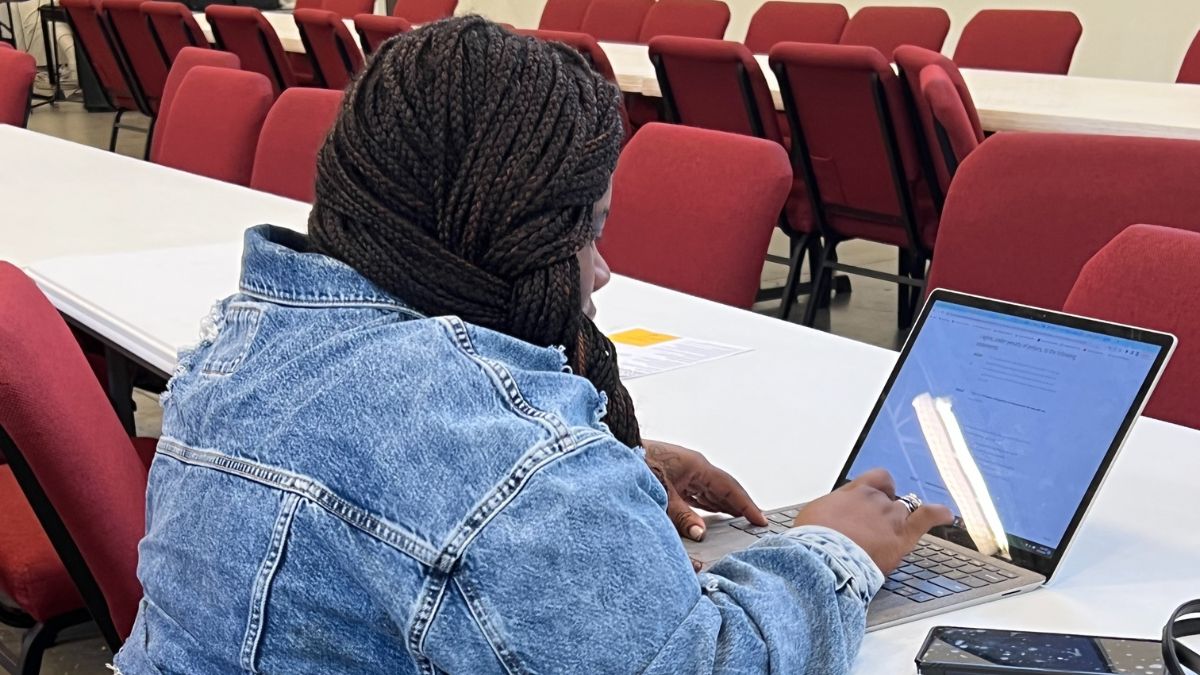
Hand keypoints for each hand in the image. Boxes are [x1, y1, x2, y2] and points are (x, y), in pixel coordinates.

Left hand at [643, 440, 767, 543]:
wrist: (614, 449)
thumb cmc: (636, 462)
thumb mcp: (662, 494)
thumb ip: (682, 516)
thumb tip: (700, 533)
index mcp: (697, 465)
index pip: (730, 488)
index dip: (746, 505)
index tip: (760, 520)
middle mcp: (693, 466)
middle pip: (723, 489)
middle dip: (739, 506)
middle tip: (754, 524)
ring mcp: (683, 470)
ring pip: (710, 490)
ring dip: (723, 505)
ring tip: (738, 521)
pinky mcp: (671, 476)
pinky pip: (697, 492)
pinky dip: (706, 504)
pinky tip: (708, 514)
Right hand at [792, 468, 952, 572]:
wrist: (823, 557)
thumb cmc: (813, 540)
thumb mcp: (812, 517)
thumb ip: (827, 514)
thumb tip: (822, 521)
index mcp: (852, 492)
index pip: (875, 480)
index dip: (879, 488)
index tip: (877, 495)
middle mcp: (874, 499)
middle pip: (890, 499)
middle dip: (885, 511)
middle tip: (875, 528)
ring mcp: (890, 516)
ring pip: (903, 511)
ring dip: (899, 522)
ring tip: (890, 536)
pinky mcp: (901, 535)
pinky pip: (926, 517)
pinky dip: (939, 514)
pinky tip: (946, 515)